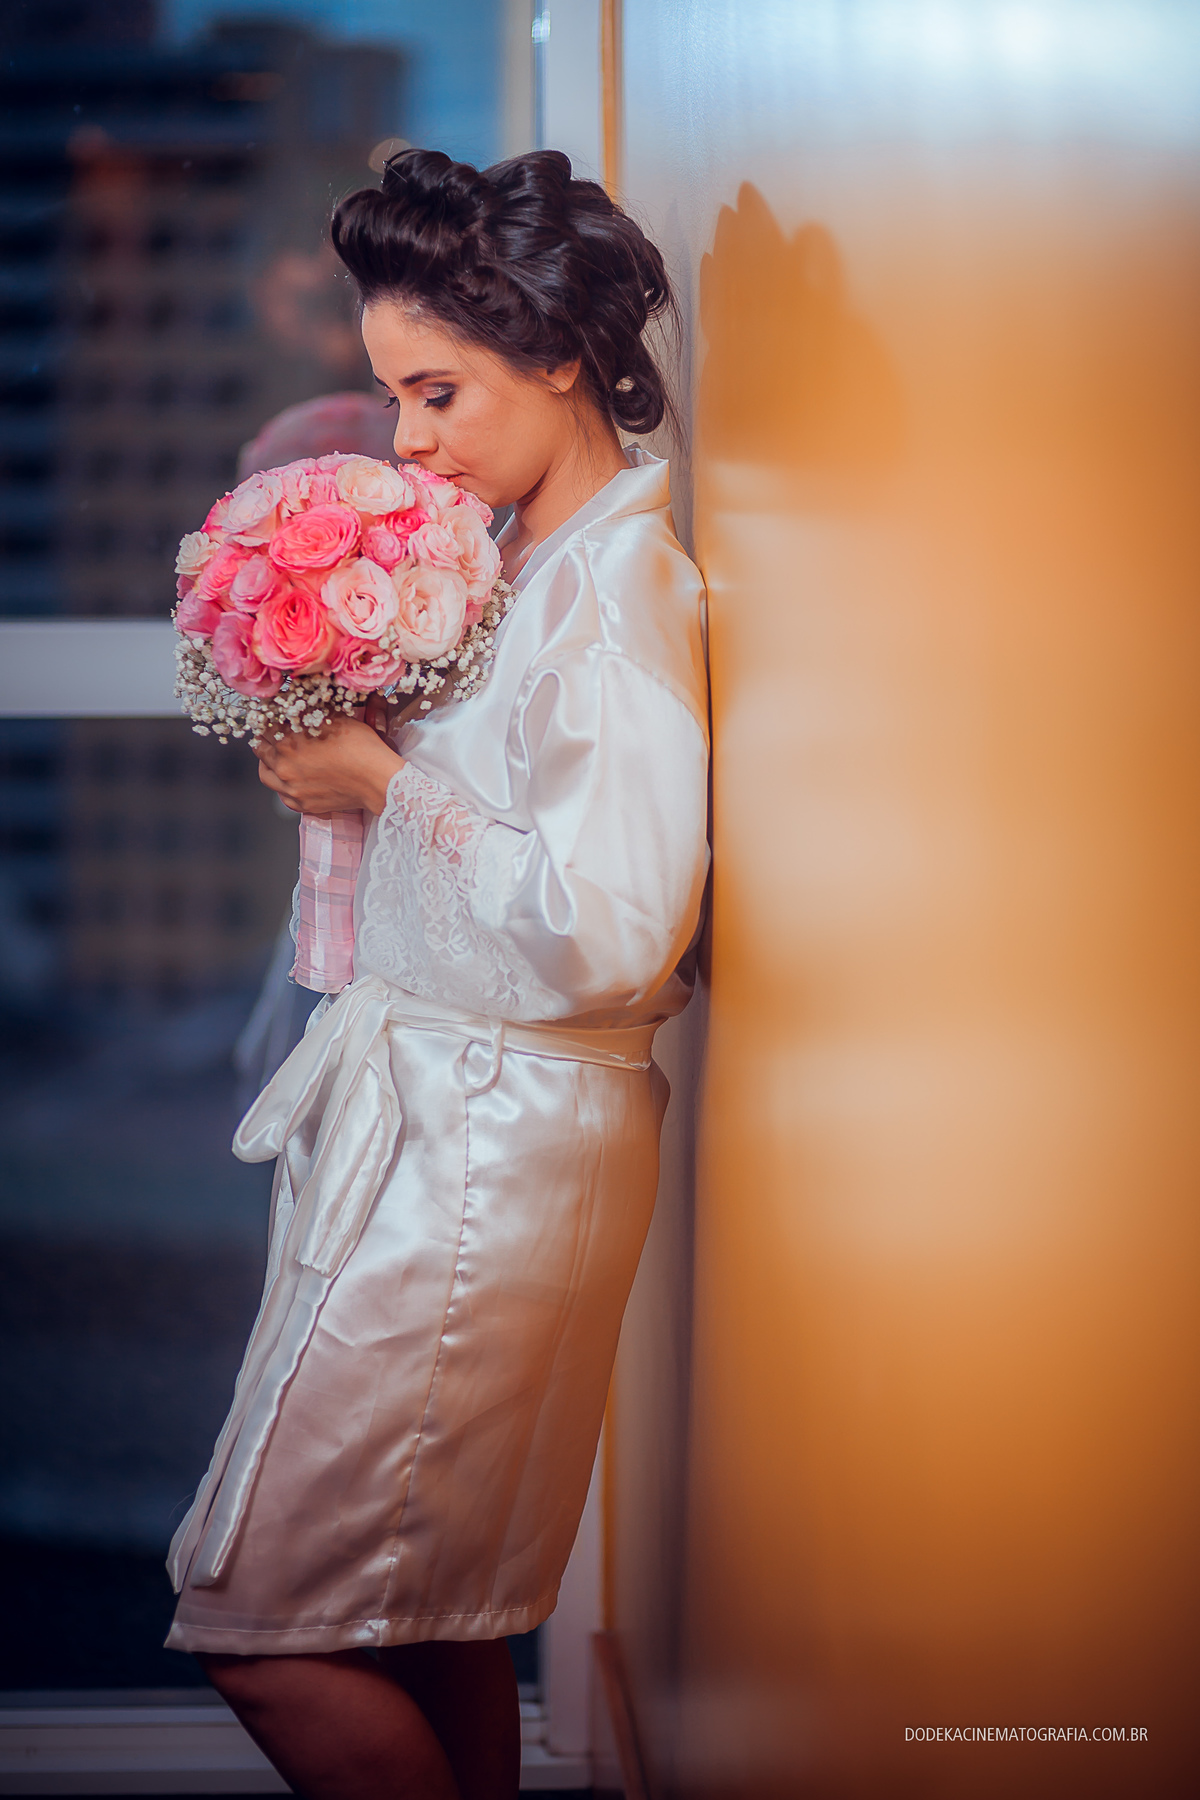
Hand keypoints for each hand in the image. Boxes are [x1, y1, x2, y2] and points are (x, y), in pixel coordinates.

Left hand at [254, 707, 403, 815]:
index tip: (271, 716)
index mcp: (287, 741)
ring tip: (277, 758)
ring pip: (265, 774)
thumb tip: (298, 702)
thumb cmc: (361, 747)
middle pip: (259, 749)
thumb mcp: (334, 719)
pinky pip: (281, 795)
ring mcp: (291, 789)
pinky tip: (293, 778)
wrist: (377, 780)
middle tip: (273, 735)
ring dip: (268, 763)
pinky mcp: (302, 804)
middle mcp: (284, 766)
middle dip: (266, 740)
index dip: (267, 718)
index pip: (263, 726)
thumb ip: (310, 712)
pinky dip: (283, 785)